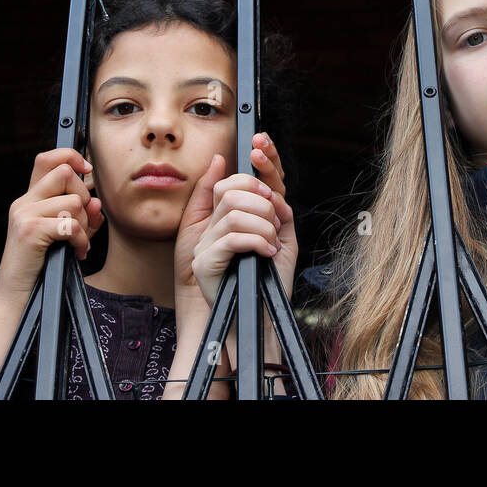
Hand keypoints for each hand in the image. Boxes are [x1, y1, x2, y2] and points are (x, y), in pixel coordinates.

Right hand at [0, 148, 103, 300]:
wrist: (19, 298)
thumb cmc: (42, 268)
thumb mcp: (61, 237)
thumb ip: (80, 216)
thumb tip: (96, 202)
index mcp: (29, 200)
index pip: (47, 159)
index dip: (71, 156)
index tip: (87, 171)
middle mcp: (24, 202)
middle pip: (66, 174)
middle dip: (84, 198)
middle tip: (83, 226)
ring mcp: (24, 215)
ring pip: (74, 202)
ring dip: (84, 226)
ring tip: (77, 244)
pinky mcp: (30, 231)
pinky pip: (70, 225)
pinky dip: (81, 241)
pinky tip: (76, 253)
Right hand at [190, 133, 296, 308]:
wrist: (262, 316)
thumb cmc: (270, 279)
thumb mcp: (281, 238)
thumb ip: (277, 210)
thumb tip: (272, 187)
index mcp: (229, 217)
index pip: (232, 181)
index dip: (251, 170)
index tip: (267, 170)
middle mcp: (212, 227)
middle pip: (231, 191)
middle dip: (262, 202)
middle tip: (275, 223)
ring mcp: (205, 245)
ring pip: (234, 212)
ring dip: (263, 225)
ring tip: (272, 243)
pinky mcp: (205, 264)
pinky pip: (232, 238)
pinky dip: (257, 241)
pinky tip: (266, 252)